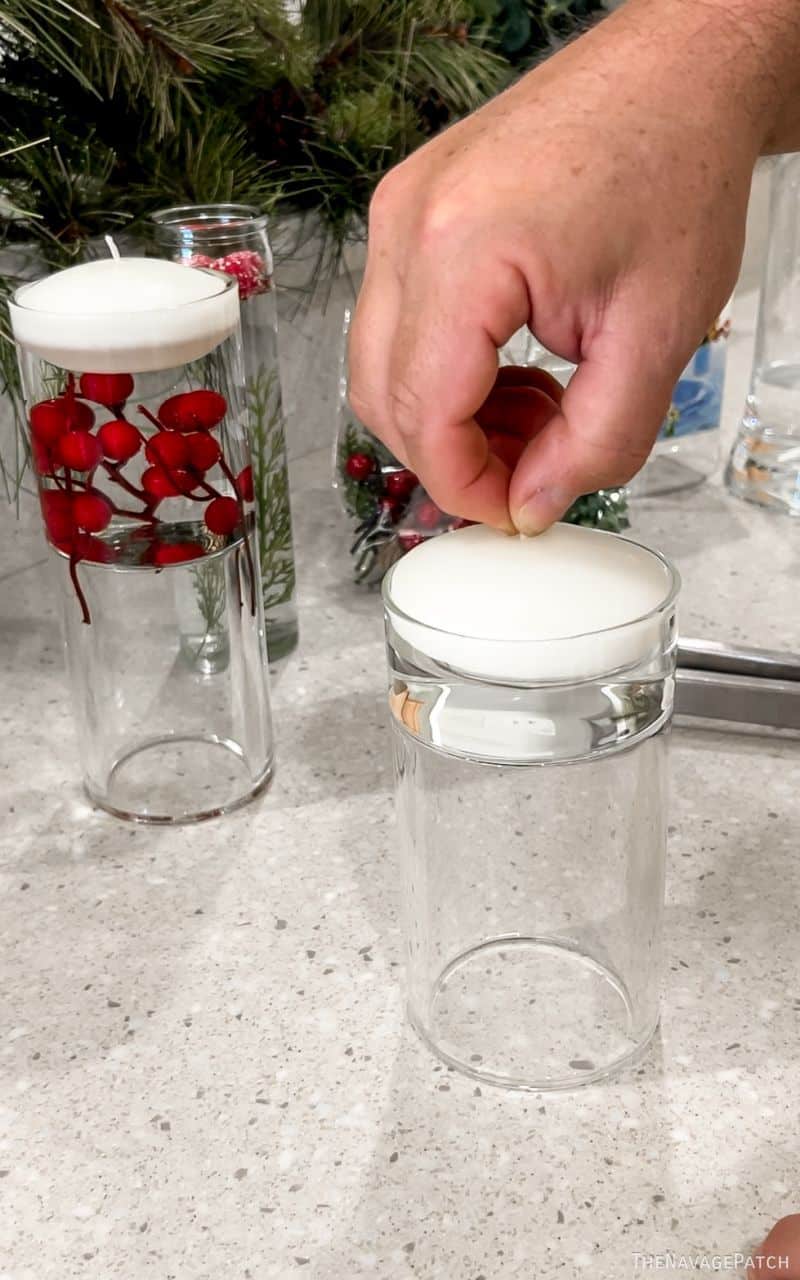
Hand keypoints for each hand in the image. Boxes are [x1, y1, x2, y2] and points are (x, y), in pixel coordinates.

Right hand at [349, 0, 784, 532]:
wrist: (678, 71)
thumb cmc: (676, 169)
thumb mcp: (659, 334)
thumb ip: (597, 442)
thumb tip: (534, 504)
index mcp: (463, 251)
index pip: (424, 416)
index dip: (465, 486)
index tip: (515, 512)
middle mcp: (408, 223)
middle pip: (383, 398)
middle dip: (451, 456)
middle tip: (529, 473)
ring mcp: (400, 210)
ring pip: (383, 365)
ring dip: (448, 417)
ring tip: (535, 416)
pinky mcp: (411, 208)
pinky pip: (400, 322)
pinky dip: (447, 371)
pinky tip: (512, 373)